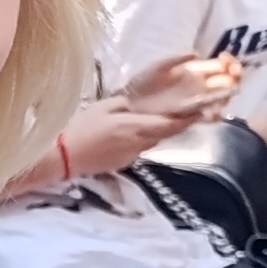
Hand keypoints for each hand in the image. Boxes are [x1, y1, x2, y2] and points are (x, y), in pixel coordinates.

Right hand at [52, 91, 204, 179]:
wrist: (64, 158)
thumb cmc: (81, 129)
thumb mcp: (102, 107)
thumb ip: (124, 104)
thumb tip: (135, 106)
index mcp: (135, 126)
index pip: (170, 124)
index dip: (188, 119)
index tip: (202, 112)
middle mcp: (139, 143)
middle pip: (165, 134)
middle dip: (176, 124)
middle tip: (184, 113)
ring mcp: (132, 155)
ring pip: (152, 141)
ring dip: (157, 132)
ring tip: (153, 121)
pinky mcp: (124, 163)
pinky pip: (139, 148)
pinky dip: (140, 140)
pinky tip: (128, 135)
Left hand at [121, 51, 240, 119]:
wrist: (130, 103)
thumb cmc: (143, 83)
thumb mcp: (158, 67)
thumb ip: (175, 59)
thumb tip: (196, 54)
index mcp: (195, 72)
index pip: (220, 66)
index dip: (228, 61)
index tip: (225, 57)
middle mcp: (199, 87)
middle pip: (227, 81)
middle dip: (234, 75)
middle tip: (232, 72)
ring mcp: (196, 102)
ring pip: (222, 99)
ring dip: (228, 94)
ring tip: (227, 91)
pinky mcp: (189, 116)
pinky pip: (208, 116)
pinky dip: (214, 114)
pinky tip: (214, 111)